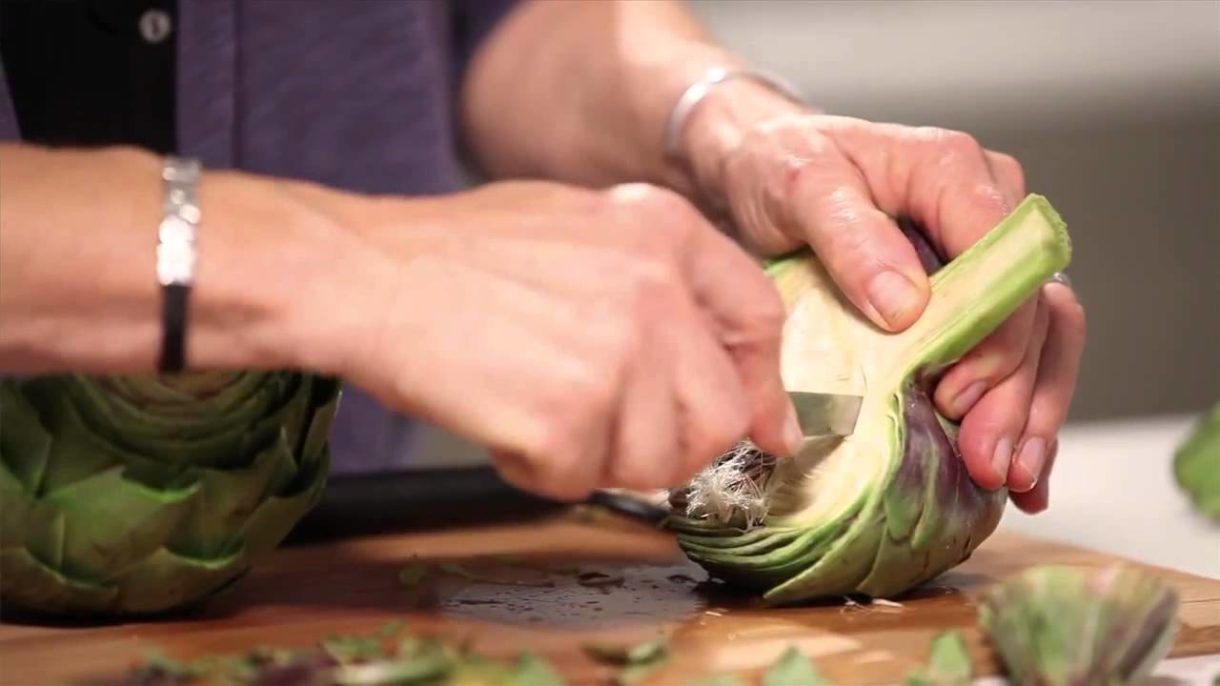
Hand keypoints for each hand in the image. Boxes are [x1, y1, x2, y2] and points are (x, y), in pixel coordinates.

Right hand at [298, 181, 800, 500]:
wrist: (365, 276)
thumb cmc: (457, 254)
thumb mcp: (580, 227)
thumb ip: (662, 285)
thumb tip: (731, 373)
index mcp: (664, 232)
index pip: (759, 318)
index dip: (760, 386)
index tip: (759, 427)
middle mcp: (655, 291)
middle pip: (720, 414)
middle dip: (673, 444)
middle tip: (612, 434)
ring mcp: (615, 357)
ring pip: (657, 463)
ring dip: (599, 457)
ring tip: (536, 408)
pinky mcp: (567, 420)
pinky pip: (582, 483)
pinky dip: (540, 470)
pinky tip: (502, 419)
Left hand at [679, 84, 1085, 512]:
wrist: (753, 168)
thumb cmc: (777, 166)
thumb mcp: (800, 189)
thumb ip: (853, 238)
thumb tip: (908, 305)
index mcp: (955, 172)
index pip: (1005, 263)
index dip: (993, 337)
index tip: (954, 395)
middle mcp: (987, 209)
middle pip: (1033, 310)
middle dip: (1017, 393)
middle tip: (988, 461)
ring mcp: (983, 255)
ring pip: (1042, 337)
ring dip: (1031, 412)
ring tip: (1010, 476)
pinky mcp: (967, 294)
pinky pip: (1016, 352)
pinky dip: (1019, 410)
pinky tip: (1019, 469)